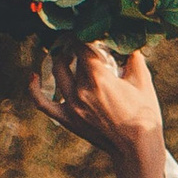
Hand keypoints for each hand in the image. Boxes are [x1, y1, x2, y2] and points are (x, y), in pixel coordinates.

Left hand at [32, 43, 165, 160]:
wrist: (137, 148)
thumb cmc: (144, 114)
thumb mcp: (142, 80)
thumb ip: (132, 57)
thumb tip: (126, 41)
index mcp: (98, 77)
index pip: (84, 45)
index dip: (86, 34)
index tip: (91, 30)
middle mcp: (80, 89)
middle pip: (72, 57)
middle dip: (78, 47)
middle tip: (85, 43)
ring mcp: (70, 105)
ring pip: (58, 72)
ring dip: (62, 59)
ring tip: (70, 55)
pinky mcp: (67, 118)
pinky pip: (42, 102)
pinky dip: (34, 88)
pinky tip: (34, 76)